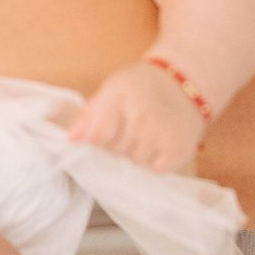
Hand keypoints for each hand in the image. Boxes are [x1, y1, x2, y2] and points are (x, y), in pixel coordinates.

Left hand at [69, 59, 204, 171]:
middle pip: (115, 151)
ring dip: (136, 152)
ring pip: (134, 161)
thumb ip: (89, 115)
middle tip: (131, 127)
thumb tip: (71, 140)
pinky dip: (155, 161)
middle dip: (118, 144)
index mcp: (120, 95)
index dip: (97, 140)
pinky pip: (155, 169)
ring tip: (147, 133)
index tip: (105, 132)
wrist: (183, 85)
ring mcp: (163, 133)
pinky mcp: (179, 148)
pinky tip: (160, 142)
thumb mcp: (112, 90)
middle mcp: (142, 114)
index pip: (97, 137)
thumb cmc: (140, 88)